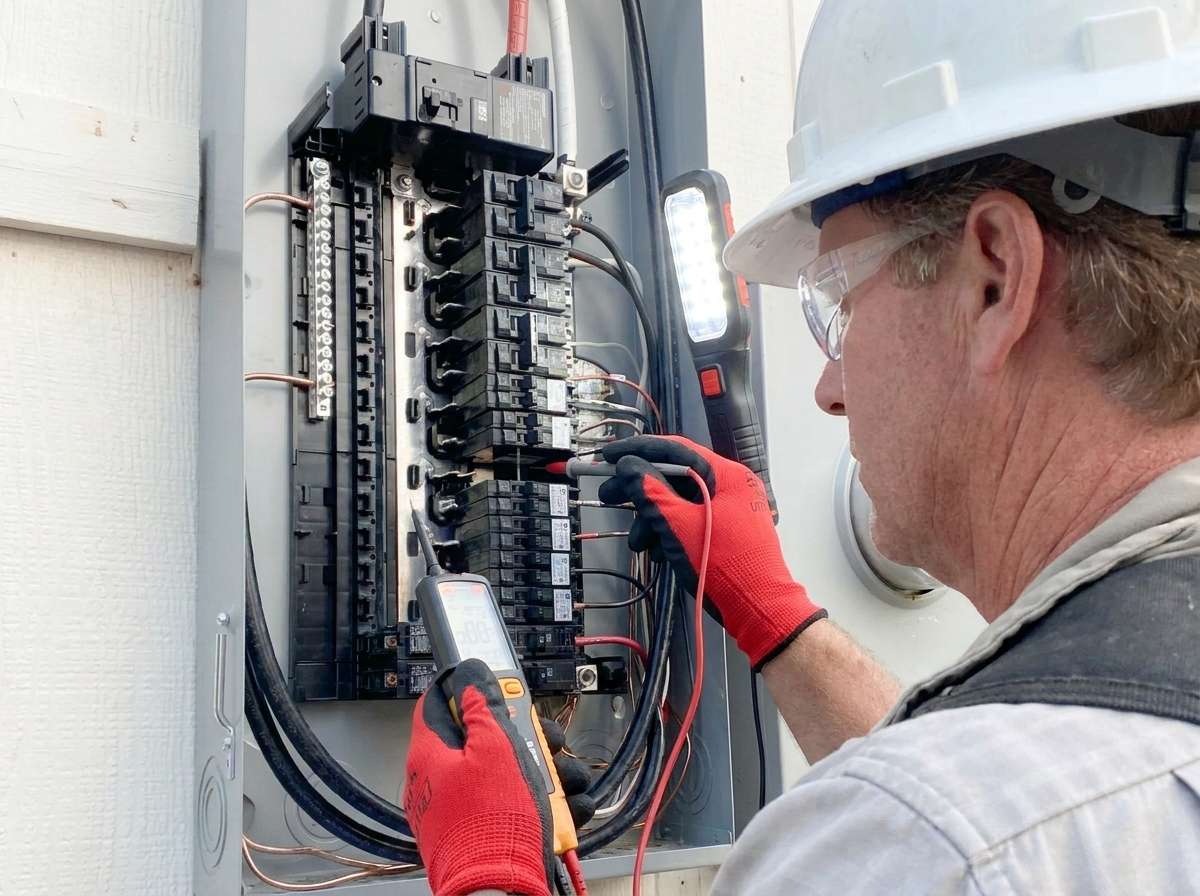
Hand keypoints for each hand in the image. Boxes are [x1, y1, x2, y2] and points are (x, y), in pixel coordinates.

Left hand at [404, 659, 592, 895]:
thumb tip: (470, 676)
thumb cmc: (492, 820)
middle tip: (549, 743)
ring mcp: (465, 811)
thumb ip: (483, 707)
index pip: (438, 706)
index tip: (497, 689)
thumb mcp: (494, 746)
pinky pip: (518, 807)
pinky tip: (572, 806)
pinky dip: (547, 805)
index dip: (469, 691)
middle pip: (485, 741)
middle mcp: (443, 783)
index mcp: (431, 756)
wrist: (499, 889)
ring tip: (570, 782)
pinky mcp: (489, 834)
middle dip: (527, 738)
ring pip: (510, 774)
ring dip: (547, 772)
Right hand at [598, 435, 825, 669]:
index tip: (608, 455)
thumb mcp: (679, 526)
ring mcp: (730, 510)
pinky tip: (658, 553)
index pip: (676, 450)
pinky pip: (691, 521)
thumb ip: (651, 492)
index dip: (638, 450)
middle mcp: (731, 486)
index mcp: (727, 475)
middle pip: (676, 478)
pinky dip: (670, 532)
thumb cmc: (723, 565)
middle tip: (607, 496)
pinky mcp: (727, 533)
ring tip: (638, 544)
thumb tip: (628, 466)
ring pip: (681, 503)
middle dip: (641, 491)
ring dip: (653, 519)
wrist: (759, 611)